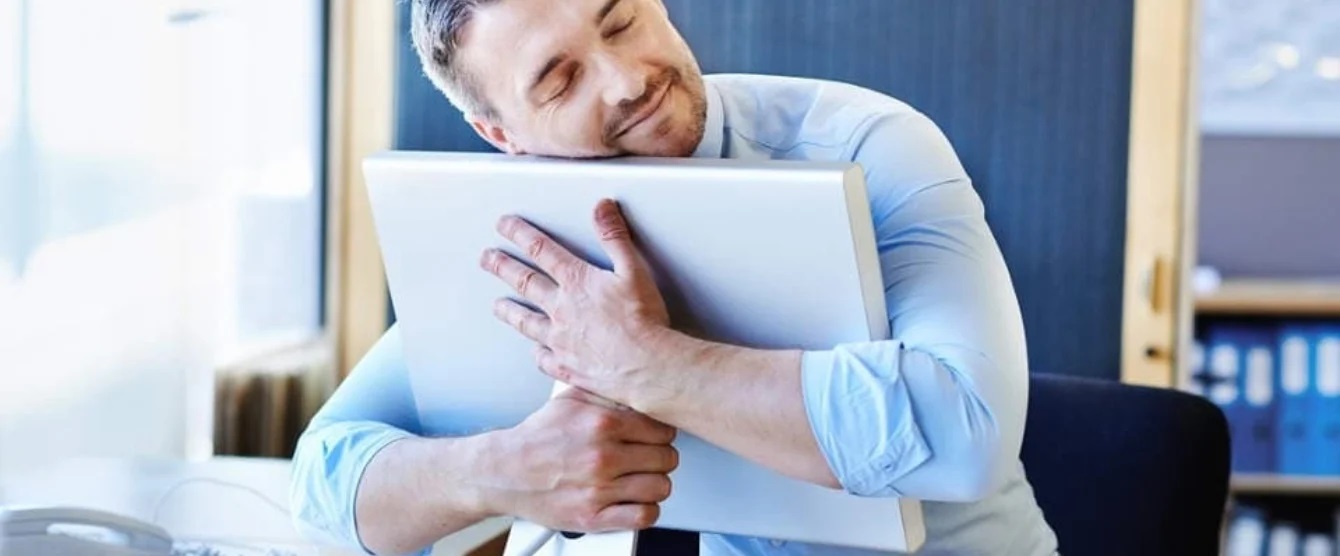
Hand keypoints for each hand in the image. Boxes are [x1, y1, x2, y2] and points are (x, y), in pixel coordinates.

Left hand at [481, 199, 676, 406]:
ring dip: (509, 310)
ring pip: (526, 321)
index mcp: (577, 282)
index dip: (519, 234)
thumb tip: (601, 208)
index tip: (503, 225)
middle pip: (525, 282)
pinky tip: (534, 351)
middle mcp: (561, 309)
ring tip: (497, 305)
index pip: (541, 249)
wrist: (645, 365)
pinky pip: (543, 358)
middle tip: (487, 259)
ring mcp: (560, 340)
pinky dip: (537, 353)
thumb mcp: (634, 268)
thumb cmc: (643, 319)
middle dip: (502, 267)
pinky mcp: (566, 366)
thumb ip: (614, 237)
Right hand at [483, 388, 678, 532]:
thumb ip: (608, 393)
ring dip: (653, 484)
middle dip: (658, 457)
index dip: (661, 433)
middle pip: (666, 458)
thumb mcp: (572, 399)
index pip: (663, 429)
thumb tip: (642, 389)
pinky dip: (645, 509)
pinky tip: (634, 500)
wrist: (504, 471)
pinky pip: (644, 516)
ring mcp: (598, 489)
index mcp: (602, 423)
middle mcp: (602, 456)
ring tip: (639, 478)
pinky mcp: (592, 517)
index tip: (654, 437)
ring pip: (660, 487)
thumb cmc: (538, 437)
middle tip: (645, 457)